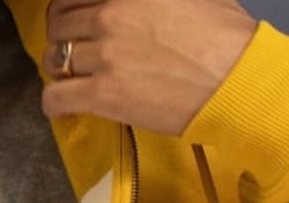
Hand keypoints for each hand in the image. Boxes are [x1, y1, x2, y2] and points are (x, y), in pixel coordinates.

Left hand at [43, 0, 256, 136]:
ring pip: (55, 58)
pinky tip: (63, 107)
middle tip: (70, 49)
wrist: (235, 79)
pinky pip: (56, 97)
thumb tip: (137, 8)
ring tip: (72, 78)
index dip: (69, 6)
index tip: (72, 17)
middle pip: (60, 22)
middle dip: (61, 36)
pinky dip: (53, 103)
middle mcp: (111, 13)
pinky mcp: (104, 93)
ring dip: (60, 69)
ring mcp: (105, 54)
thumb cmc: (224, 36)